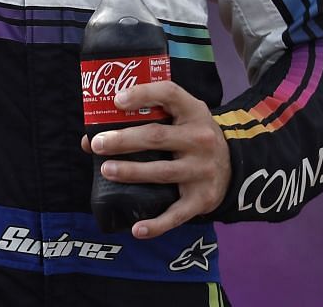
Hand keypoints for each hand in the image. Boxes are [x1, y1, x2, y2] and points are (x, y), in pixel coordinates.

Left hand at [81, 80, 231, 239]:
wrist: (232, 167)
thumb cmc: (191, 135)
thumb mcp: (179, 118)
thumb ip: (142, 120)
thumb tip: (90, 139)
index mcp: (193, 111)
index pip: (169, 94)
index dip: (143, 94)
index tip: (117, 100)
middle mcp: (200, 139)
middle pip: (157, 137)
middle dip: (124, 140)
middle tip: (98, 144)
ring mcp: (202, 170)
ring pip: (161, 172)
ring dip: (131, 172)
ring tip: (106, 171)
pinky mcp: (202, 199)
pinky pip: (176, 214)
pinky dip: (156, 224)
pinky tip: (136, 229)